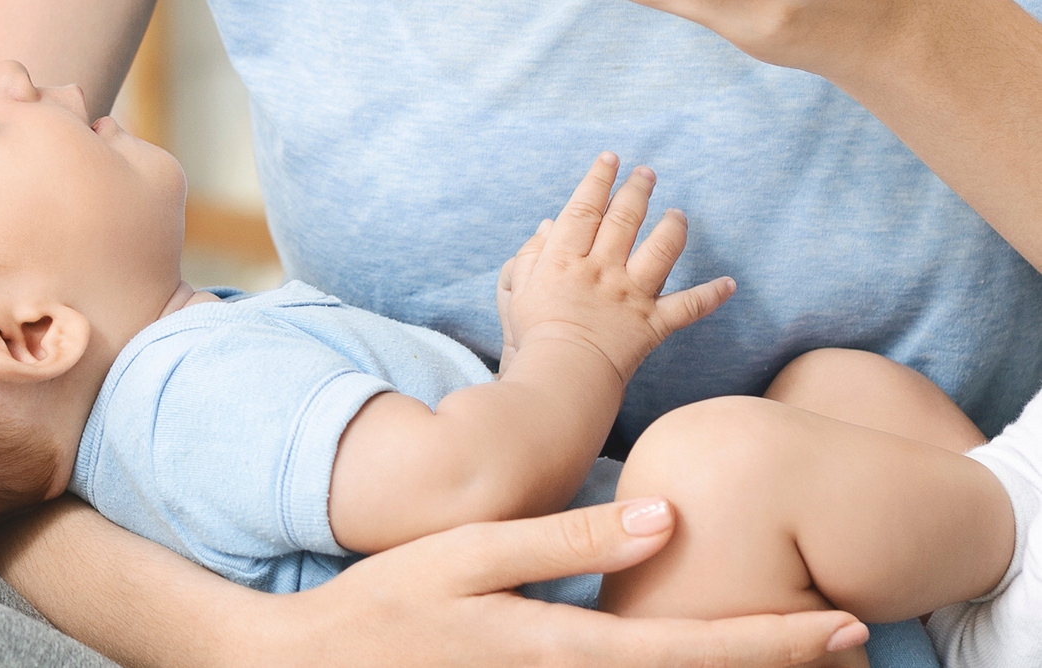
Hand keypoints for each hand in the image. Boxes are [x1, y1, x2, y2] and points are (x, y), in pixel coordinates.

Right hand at [265, 499, 866, 667]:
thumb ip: (569, 537)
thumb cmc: (393, 603)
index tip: (837, 625)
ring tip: (797, 647)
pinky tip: (695, 657)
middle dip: (774, 662)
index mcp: (563, 647)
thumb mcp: (475, 550)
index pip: (686, 648)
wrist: (319, 667)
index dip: (767, 639)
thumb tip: (663, 517)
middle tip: (851, 640)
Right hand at [497, 153, 734, 385]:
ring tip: (678, 213)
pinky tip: (729, 284)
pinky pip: (688, 307)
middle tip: (647, 173)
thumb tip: (548, 225)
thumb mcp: (518, 289)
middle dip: (637, 190)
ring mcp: (630, 295)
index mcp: (565, 258)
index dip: (598, 179)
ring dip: (673, 227)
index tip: (611, 159)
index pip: (584, 207)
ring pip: (660, 250)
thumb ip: (531, 254)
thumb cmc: (534, 335)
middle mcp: (601, 270)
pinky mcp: (652, 325)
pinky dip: (711, 296)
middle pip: (624, 218)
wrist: (561, 377)